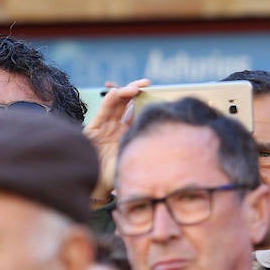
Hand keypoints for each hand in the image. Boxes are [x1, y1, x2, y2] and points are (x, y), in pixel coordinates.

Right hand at [84, 78, 149, 205]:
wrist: (99, 187)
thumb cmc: (120, 175)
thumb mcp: (139, 157)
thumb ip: (149, 147)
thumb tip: (176, 140)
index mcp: (128, 131)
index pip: (136, 110)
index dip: (145, 99)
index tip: (158, 91)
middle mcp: (116, 126)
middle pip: (126, 102)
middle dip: (136, 89)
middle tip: (147, 82)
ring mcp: (105, 126)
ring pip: (115, 102)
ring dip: (125, 91)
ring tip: (136, 88)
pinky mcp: (94, 128)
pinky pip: (103, 111)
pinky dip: (109, 100)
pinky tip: (117, 92)